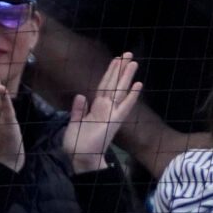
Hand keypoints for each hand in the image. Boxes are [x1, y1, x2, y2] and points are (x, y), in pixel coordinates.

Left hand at [61, 52, 142, 172]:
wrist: (81, 158)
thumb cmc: (77, 143)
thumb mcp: (74, 123)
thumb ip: (78, 109)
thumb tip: (80, 95)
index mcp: (96, 107)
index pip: (104, 86)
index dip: (109, 72)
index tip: (116, 59)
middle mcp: (106, 108)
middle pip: (114, 84)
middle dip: (120, 69)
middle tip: (128, 54)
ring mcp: (112, 113)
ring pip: (120, 91)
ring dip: (127, 77)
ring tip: (133, 62)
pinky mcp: (115, 121)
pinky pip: (125, 106)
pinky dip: (132, 96)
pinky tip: (138, 84)